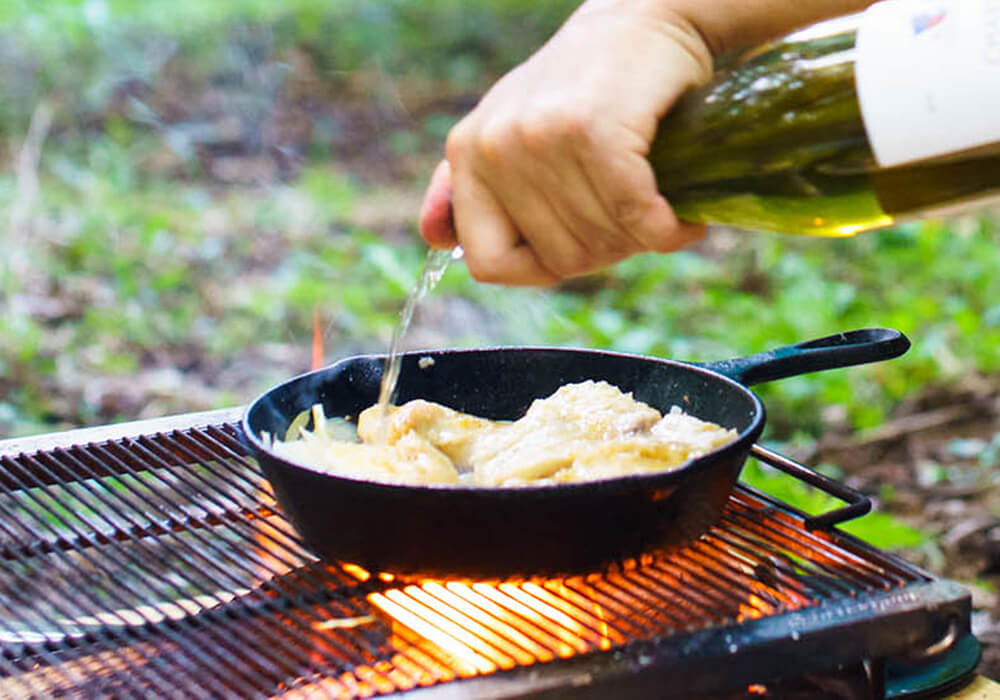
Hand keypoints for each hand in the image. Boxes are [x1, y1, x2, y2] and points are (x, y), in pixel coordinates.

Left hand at [419, 0, 712, 285]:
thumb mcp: (512, 126)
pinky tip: (683, 223)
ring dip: (642, 241)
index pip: (489, 263)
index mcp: (466, 152)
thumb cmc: (584, 84)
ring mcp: (539, 137)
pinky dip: (668, 231)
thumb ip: (470, 185)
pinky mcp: (591, 129)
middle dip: (607, 253)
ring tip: (660, 215)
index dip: (541, 271)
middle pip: (557, 258)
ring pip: (597, 241)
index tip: (579, 250)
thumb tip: (432, 237)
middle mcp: (493, 146)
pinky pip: (633, 215)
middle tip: (637, 225)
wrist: (643, 14)